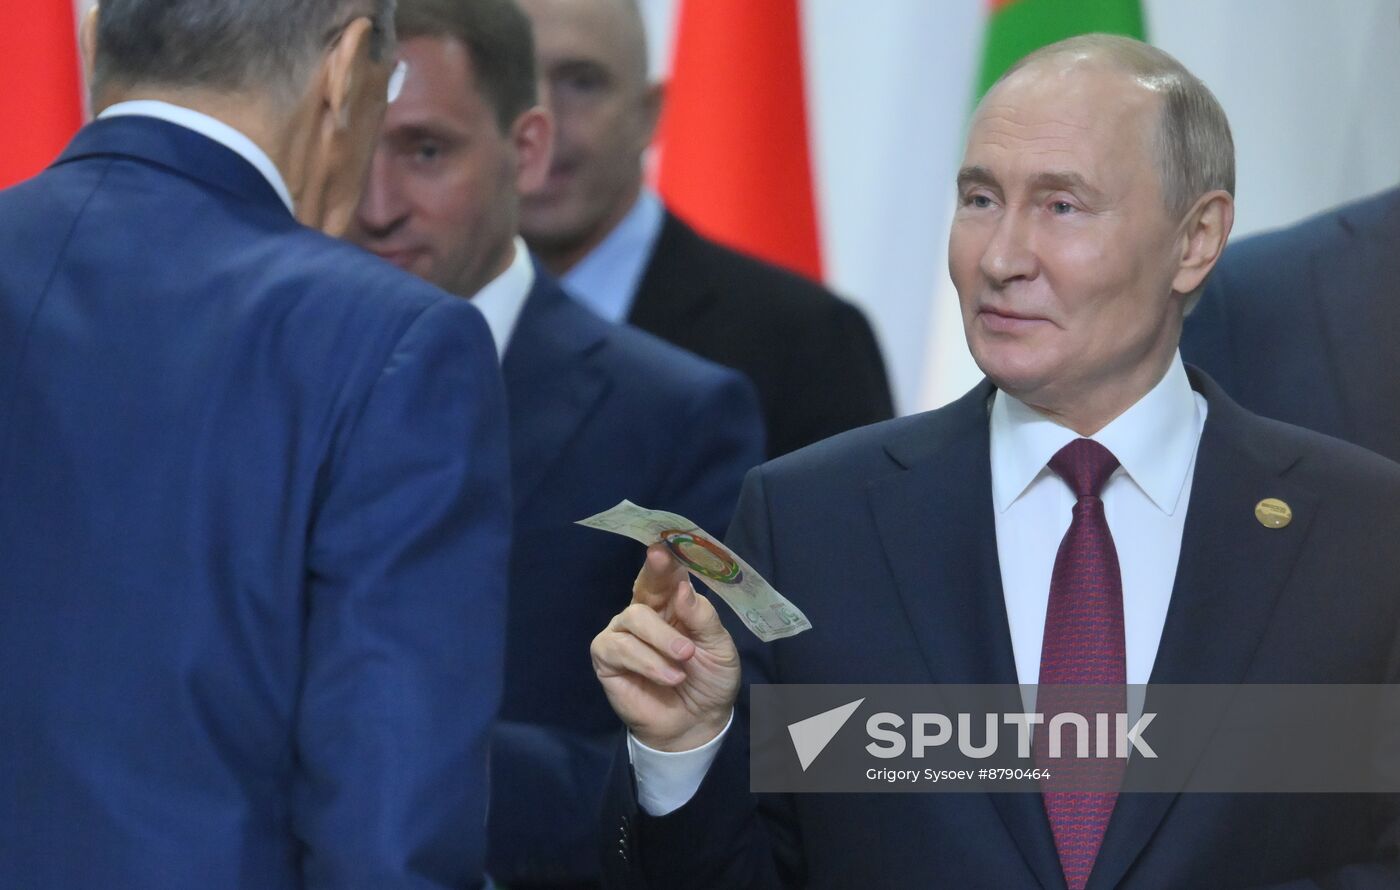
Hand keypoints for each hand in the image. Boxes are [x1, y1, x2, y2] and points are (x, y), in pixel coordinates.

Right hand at [591, 544, 740, 750]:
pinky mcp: (607, 658)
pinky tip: (668, 676)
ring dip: (662, 639)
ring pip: (634, 617)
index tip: (667, 544)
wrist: (697, 723)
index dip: (667, 558)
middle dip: (654, 573)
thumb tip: (683, 587)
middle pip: (644, 584)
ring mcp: (624, 633)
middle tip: (666, 568)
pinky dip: (646, 661)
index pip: (668, 574)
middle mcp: (646, 612)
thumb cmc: (709, 680)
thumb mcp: (719, 648)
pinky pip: (619, 647)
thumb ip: (702, 617)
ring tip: (684, 660)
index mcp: (674, 604)